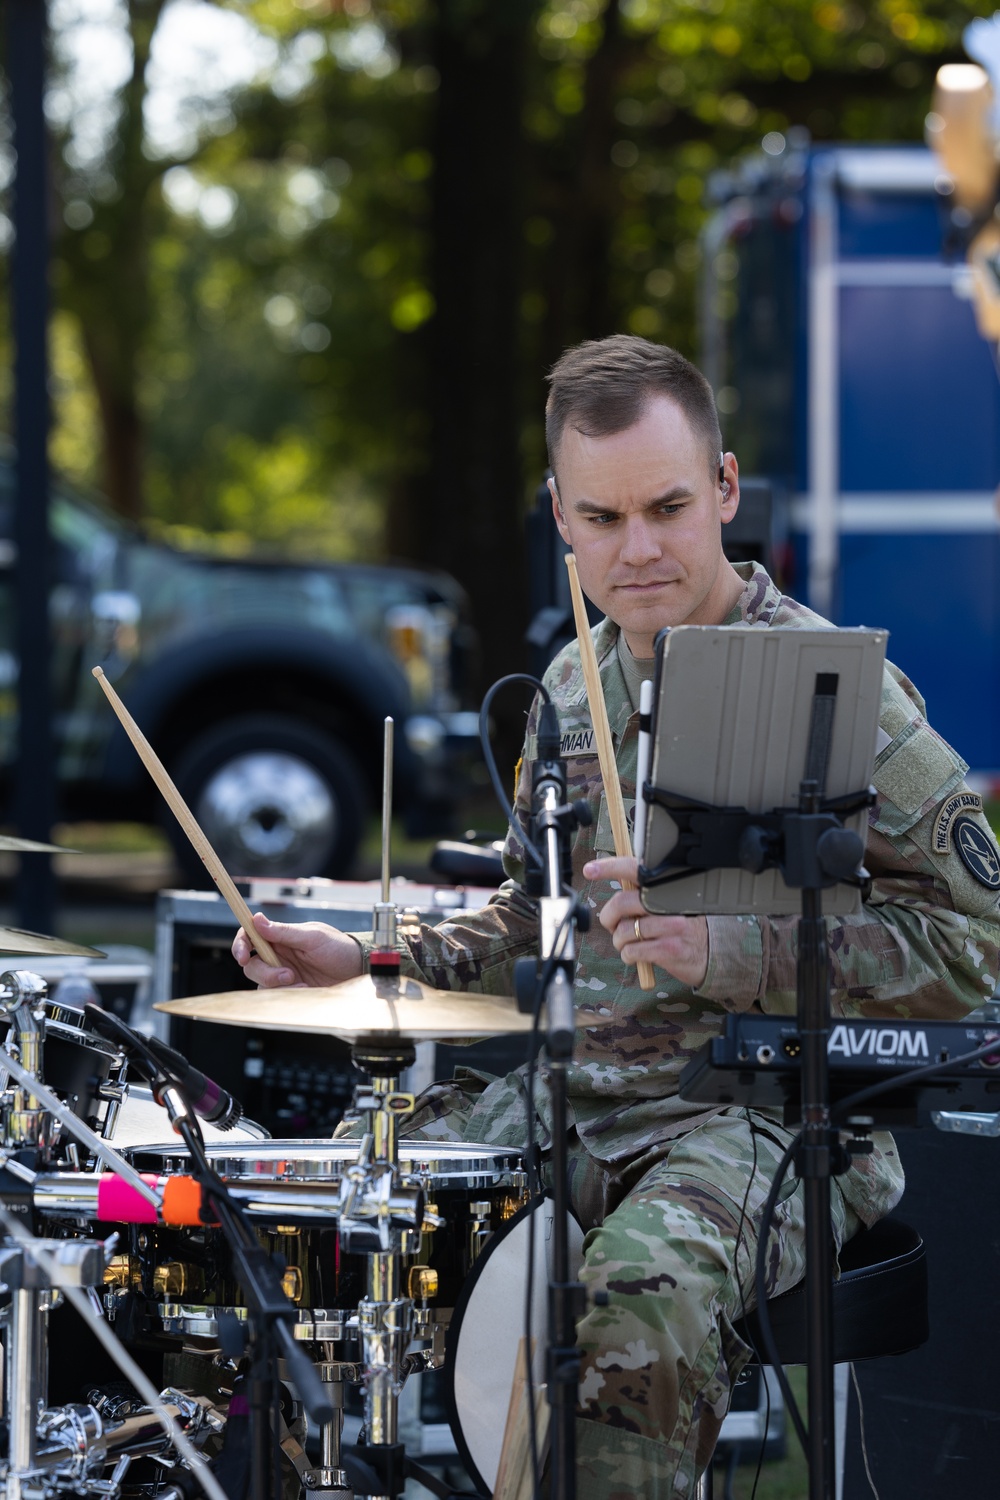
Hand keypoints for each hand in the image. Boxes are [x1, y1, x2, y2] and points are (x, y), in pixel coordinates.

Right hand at [232, 913, 364, 988]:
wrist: (357, 971)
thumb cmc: (339, 948)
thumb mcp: (313, 936)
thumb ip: (284, 931)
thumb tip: (257, 920)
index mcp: (281, 937)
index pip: (250, 936)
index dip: (240, 945)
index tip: (243, 955)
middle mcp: (278, 956)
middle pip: (252, 965)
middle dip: (265, 972)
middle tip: (288, 974)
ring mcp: (283, 974)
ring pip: (261, 983)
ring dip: (278, 986)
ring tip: (302, 983)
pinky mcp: (291, 991)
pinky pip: (275, 997)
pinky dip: (288, 995)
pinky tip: (306, 990)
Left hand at [583, 856, 708, 988]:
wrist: (712, 955)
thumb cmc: (682, 927)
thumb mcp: (669, 903)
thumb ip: (644, 894)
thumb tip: (613, 890)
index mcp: (668, 887)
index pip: (636, 869)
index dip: (610, 867)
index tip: (590, 869)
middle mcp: (671, 902)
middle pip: (622, 903)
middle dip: (608, 918)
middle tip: (612, 925)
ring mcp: (672, 926)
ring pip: (623, 931)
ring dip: (619, 941)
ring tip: (630, 943)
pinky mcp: (669, 949)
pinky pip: (632, 951)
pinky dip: (628, 955)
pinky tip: (638, 955)